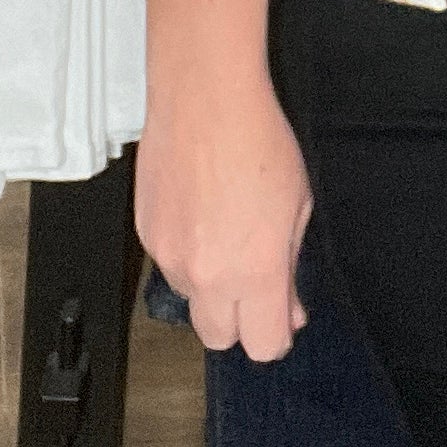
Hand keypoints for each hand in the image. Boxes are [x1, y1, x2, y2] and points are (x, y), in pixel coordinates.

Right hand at [135, 70, 312, 360]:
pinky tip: (201, 215)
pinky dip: (186, 254)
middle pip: (220, 339)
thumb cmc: (256, 140)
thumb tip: (289, 305)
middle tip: (255, 286)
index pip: (264, 345)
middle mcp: (208, 275)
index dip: (277, 335)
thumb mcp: (299, 205)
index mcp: (255, 272)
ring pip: (191, 300)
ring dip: (210, 286)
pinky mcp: (146, 237)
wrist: (204, 100)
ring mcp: (171, 259)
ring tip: (225, 234)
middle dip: (240, 322)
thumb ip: (291, 265)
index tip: (283, 317)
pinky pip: (168, 266)